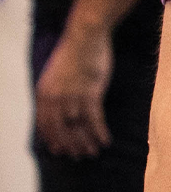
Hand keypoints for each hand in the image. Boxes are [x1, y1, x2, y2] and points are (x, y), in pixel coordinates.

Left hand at [33, 24, 112, 156]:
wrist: (85, 36)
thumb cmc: (73, 53)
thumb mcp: (55, 74)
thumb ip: (54, 92)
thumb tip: (60, 109)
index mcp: (43, 94)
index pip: (44, 124)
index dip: (52, 139)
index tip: (60, 150)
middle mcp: (54, 98)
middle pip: (60, 129)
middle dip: (70, 145)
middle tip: (79, 155)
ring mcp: (72, 97)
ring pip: (77, 127)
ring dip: (85, 142)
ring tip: (93, 152)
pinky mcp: (90, 93)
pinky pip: (94, 119)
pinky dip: (99, 132)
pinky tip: (106, 140)